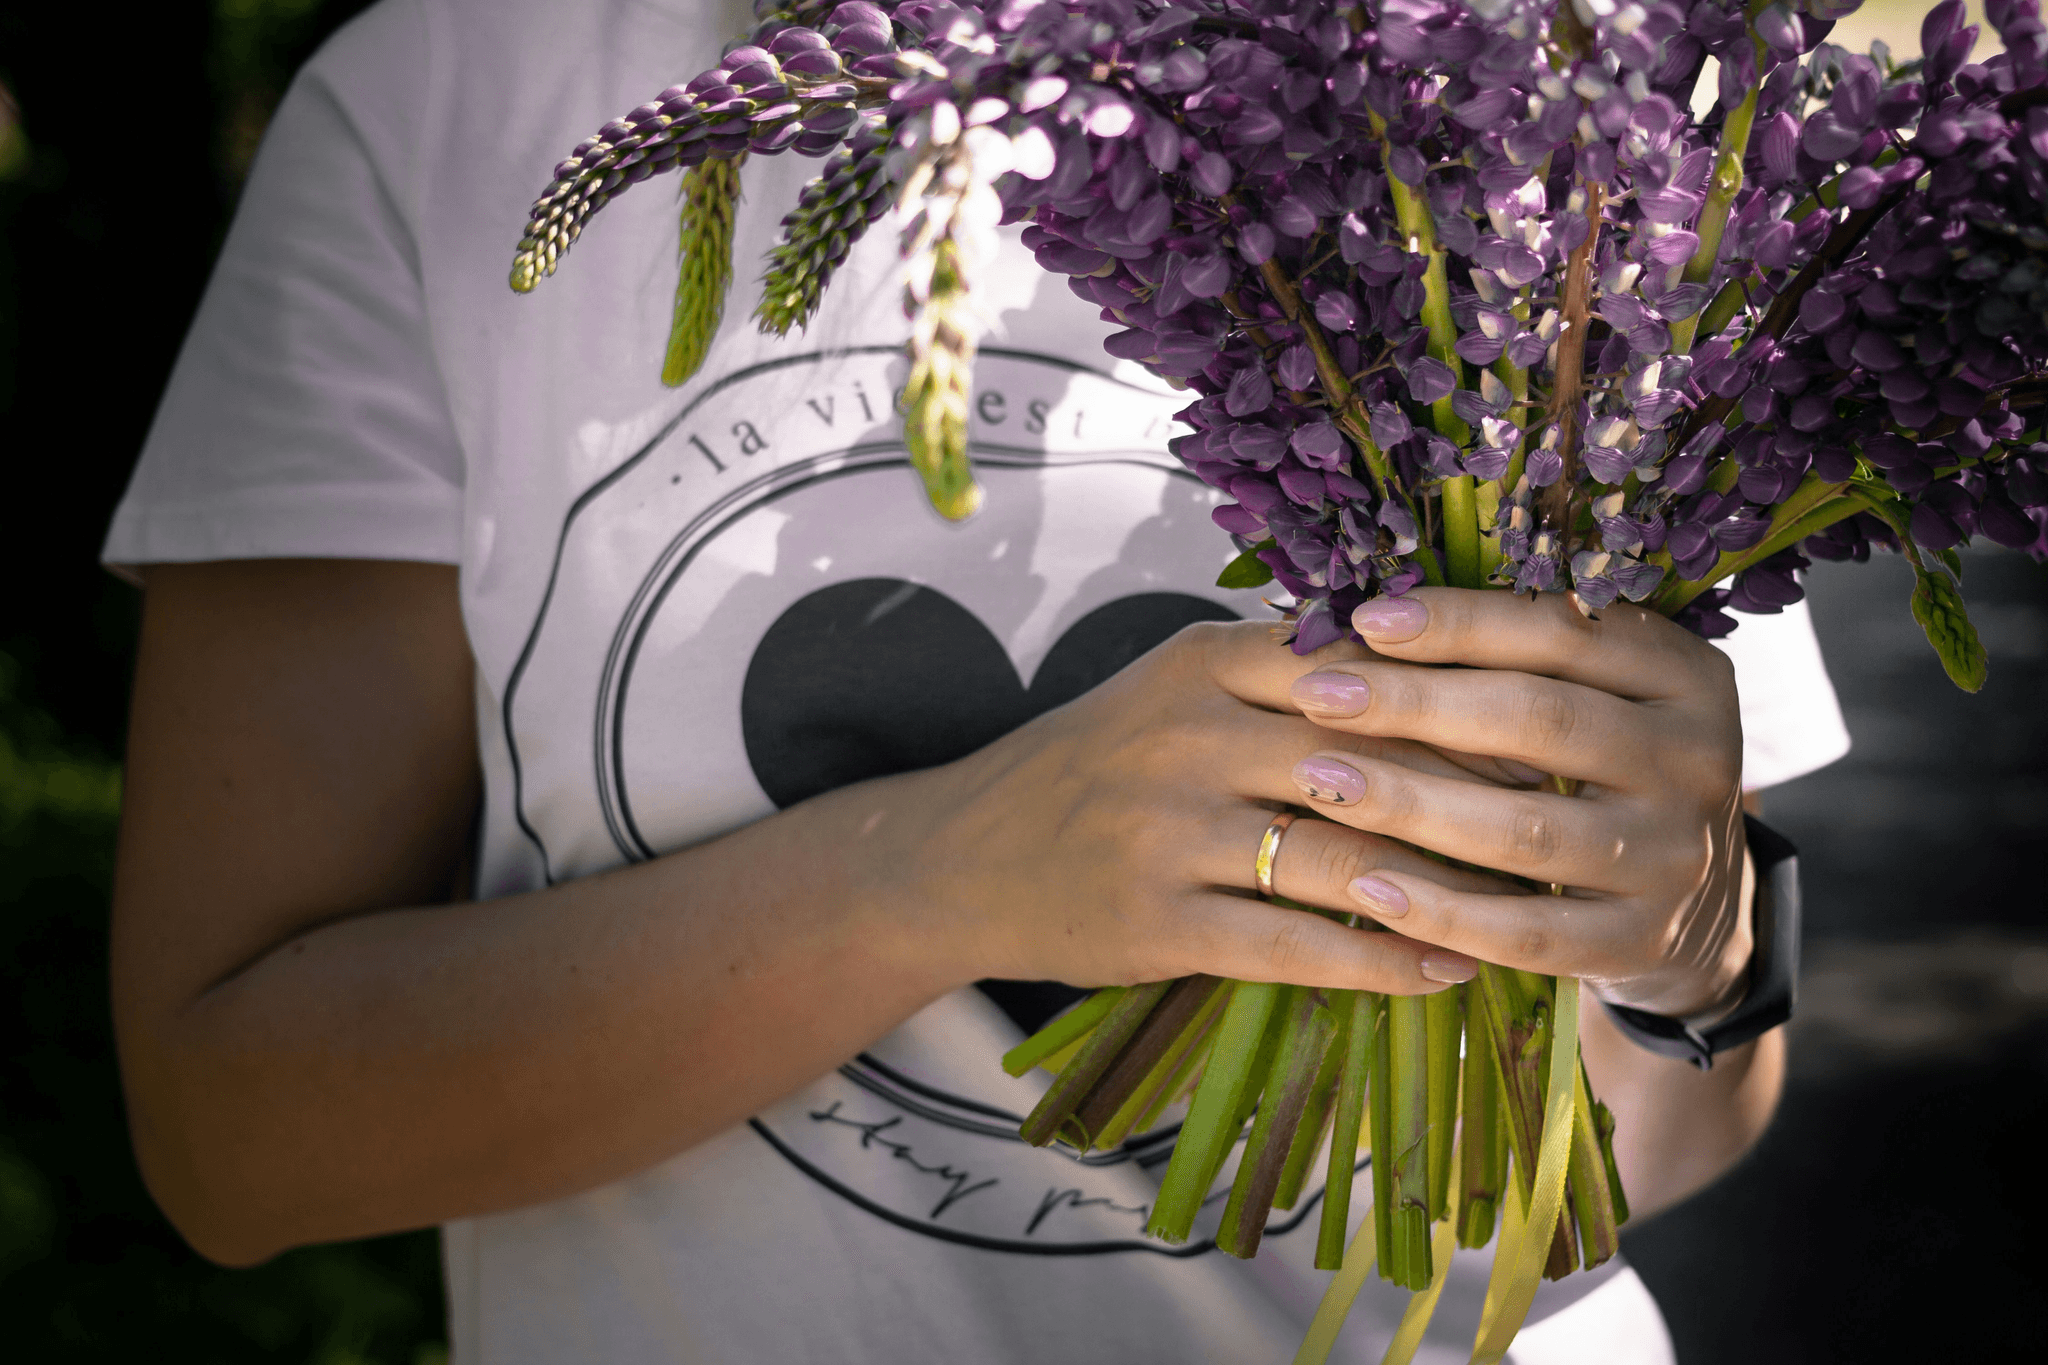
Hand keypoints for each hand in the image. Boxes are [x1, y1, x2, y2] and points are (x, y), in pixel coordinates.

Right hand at [860, 621, 1505, 994]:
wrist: (962, 855)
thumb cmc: (1094, 767)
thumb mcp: (1173, 689)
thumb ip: (1281, 673)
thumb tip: (1431, 667)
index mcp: (1204, 662)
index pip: (1366, 666)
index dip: (1467, 694)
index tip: (1556, 719)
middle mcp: (1190, 734)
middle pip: (1374, 757)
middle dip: (1483, 790)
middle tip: (1577, 815)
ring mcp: (1170, 831)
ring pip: (1346, 856)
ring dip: (1452, 886)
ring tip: (1534, 903)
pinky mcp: (1158, 922)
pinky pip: (1297, 944)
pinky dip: (1385, 959)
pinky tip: (1448, 968)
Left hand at [1280, 588, 1751, 1019]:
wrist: (1693, 901)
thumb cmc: (1600, 765)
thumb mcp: (1596, 695)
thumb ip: (1515, 655)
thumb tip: (1368, 617)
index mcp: (1686, 674)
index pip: (1563, 634)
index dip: (1459, 623)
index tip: (1363, 619)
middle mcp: (1696, 761)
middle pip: (1541, 720)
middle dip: (1415, 705)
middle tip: (1316, 696)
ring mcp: (1673, 858)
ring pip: (1528, 828)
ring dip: (1410, 804)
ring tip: (1319, 782)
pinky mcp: (1640, 941)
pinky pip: (1529, 932)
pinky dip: (1443, 911)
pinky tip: (1366, 888)